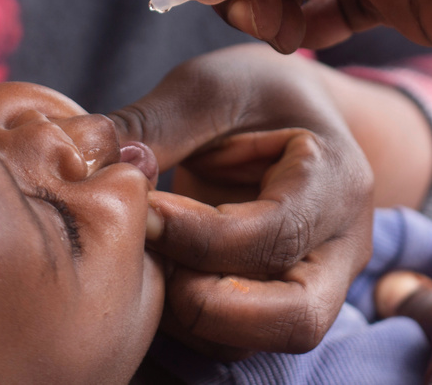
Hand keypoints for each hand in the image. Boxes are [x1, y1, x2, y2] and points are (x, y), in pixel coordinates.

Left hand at [109, 45, 374, 354]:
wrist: (292, 115)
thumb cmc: (254, 95)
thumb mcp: (210, 89)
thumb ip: (157, 124)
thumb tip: (89, 155)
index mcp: (336, 181)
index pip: (272, 235)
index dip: (195, 236)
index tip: (142, 212)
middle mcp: (341, 248)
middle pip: (294, 320)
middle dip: (206, 304)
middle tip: (150, 261)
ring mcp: (319, 284)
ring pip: (263, 342)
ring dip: (191, 318)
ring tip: (148, 261)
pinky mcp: (280, 304)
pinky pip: (239, 340)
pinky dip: (190, 322)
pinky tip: (159, 274)